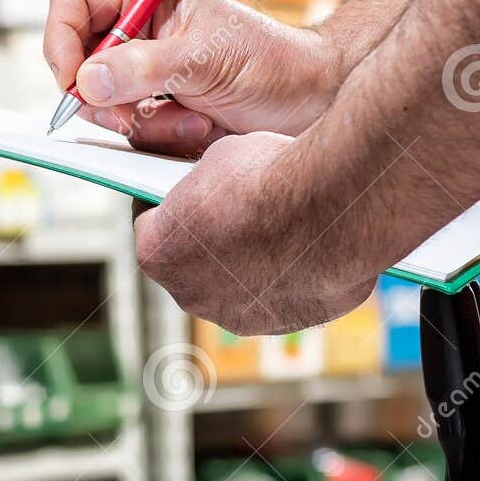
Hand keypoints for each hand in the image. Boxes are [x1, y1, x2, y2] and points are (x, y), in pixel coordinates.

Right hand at [43, 0, 337, 154]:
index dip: (61, 40)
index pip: (74, 5)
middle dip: (107, 97)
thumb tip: (88, 81)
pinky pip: (134, 135)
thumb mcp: (207, 58)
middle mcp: (142, 36)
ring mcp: (150, 78)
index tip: (73, 80)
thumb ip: (144, 68)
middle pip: (80, 65)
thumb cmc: (274, 62)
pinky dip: (164, 138)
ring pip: (105, 108)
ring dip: (146, 122)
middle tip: (139, 111)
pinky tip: (202, 130)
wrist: (313, 103)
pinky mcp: (163, 114)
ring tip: (196, 118)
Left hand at [135, 133, 377, 333]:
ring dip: (247, 265)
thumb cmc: (268, 176)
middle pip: (191, 265)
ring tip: (279, 231)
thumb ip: (208, 184)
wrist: (329, 206)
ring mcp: (236, 316)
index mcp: (158, 252)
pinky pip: (276, 298)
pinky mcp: (282, 323)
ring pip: (234, 288)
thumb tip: (221, 189)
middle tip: (237, 212)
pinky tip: (305, 249)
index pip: (150, 227)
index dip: (171, 206)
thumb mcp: (221, 158)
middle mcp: (190, 295)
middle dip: (208, 241)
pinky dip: (286, 278)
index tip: (188, 193)